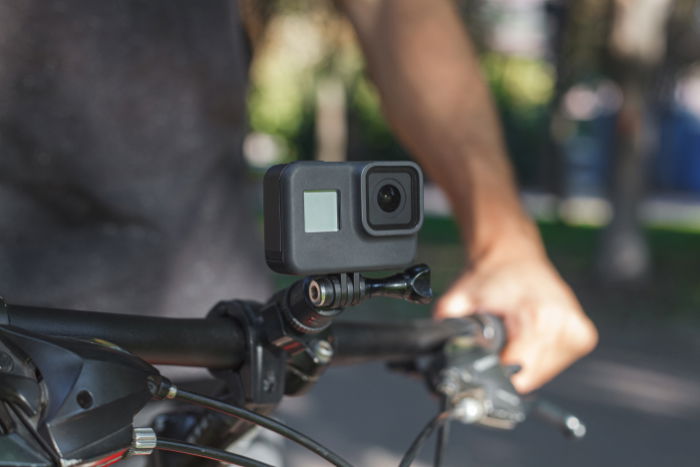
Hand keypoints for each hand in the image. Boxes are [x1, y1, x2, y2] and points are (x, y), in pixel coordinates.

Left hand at [434, 243, 597, 393]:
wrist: (513, 253)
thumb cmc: (489, 276)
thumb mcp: (458, 300)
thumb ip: (445, 327)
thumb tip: (431, 354)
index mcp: (539, 318)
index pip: (519, 375)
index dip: (495, 373)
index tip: (486, 359)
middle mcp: (564, 324)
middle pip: (530, 377)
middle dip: (508, 367)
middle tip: (497, 341)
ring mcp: (578, 330)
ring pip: (544, 373)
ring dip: (524, 362)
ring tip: (513, 332)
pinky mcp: (584, 334)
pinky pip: (556, 363)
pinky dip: (538, 356)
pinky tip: (527, 334)